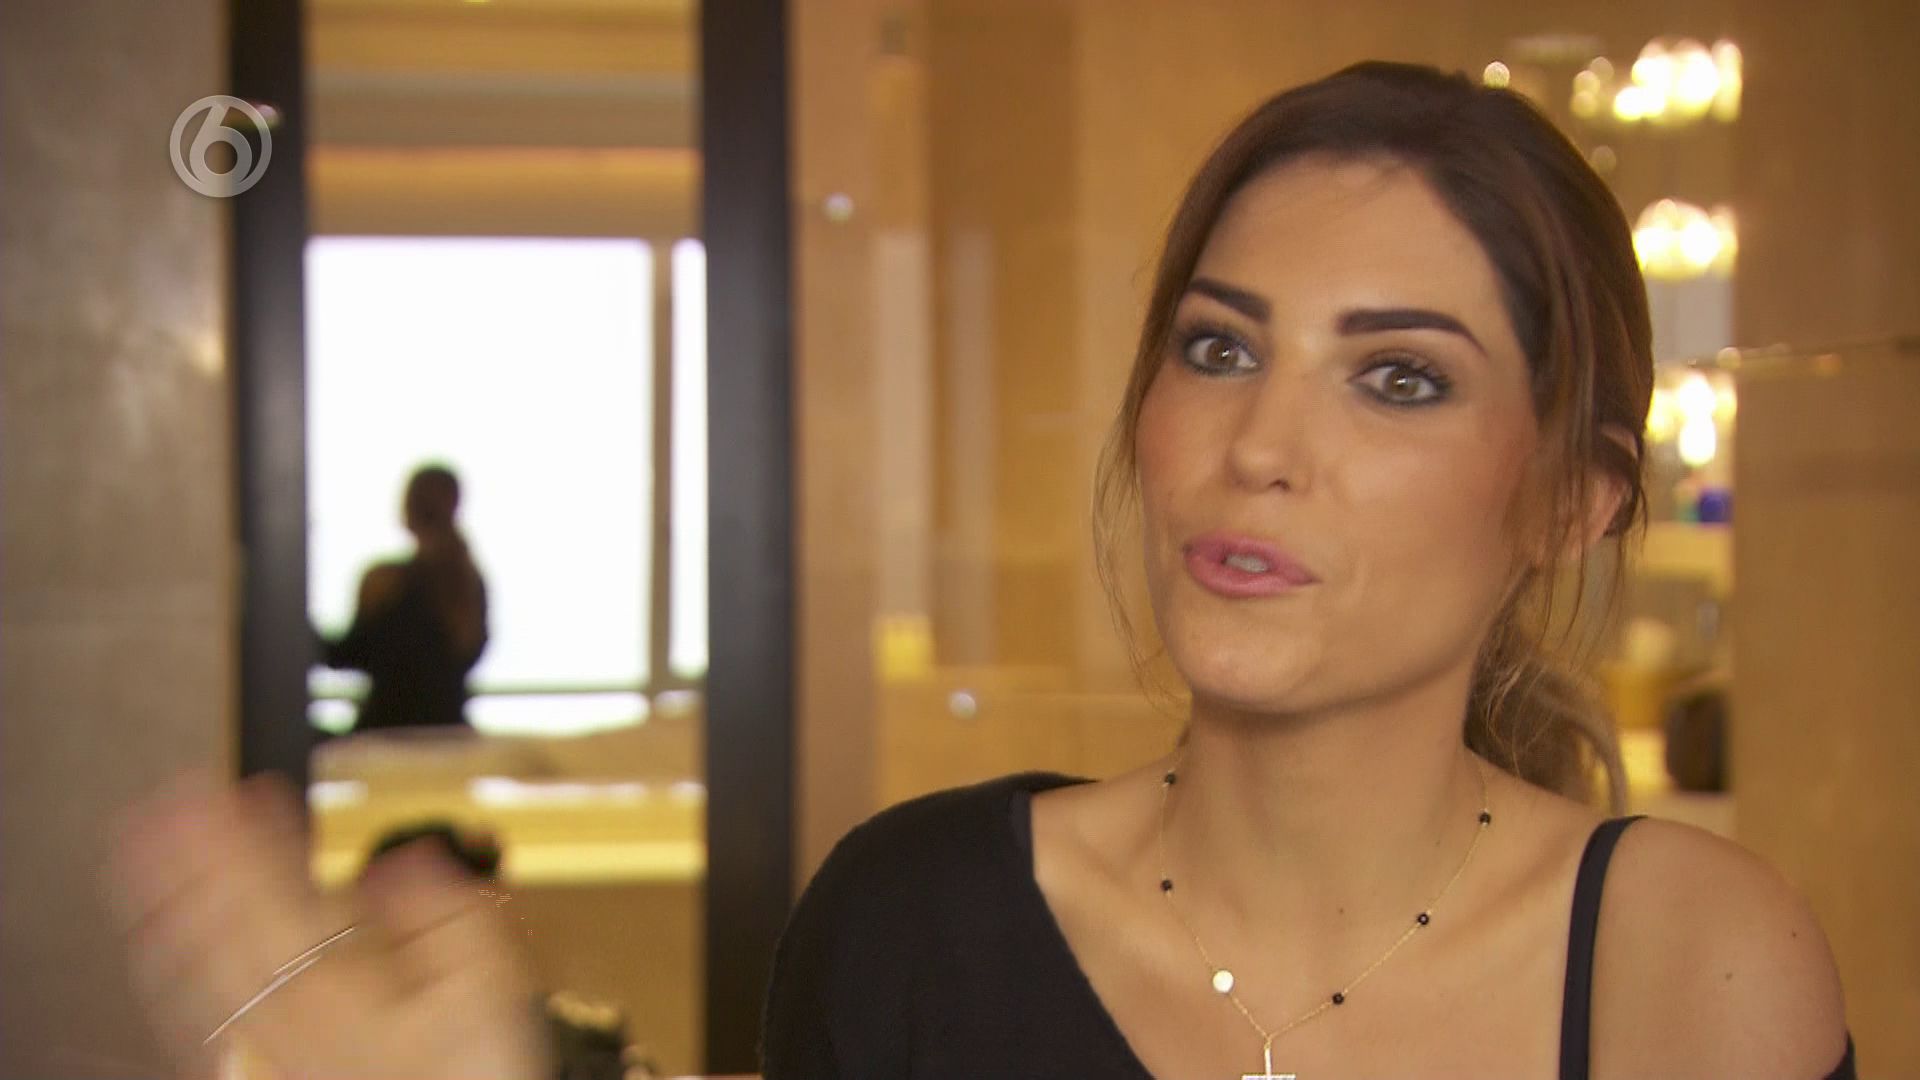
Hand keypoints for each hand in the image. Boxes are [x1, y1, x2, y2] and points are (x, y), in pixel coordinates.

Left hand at [106, 771, 548, 1078]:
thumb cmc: (471, 1064)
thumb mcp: (488, 976)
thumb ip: (447, 912)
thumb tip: (402, 861)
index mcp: (343, 978)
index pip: (278, 889)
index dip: (251, 834)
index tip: (236, 788)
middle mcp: (294, 1007)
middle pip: (225, 918)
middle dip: (196, 852)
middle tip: (171, 797)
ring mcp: (270, 1035)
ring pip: (199, 958)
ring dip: (167, 895)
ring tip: (145, 843)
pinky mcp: (265, 1057)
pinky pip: (196, 1003)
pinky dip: (168, 959)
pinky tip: (158, 930)